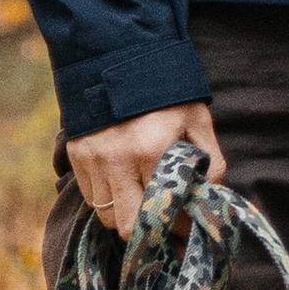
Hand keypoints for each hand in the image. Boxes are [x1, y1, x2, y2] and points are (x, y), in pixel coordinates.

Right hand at [66, 101, 223, 238]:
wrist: (119, 58)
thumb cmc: (166, 92)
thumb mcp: (197, 119)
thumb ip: (211, 159)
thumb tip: (212, 195)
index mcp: (152, 150)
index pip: (162, 211)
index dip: (176, 228)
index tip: (186, 231)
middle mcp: (118, 159)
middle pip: (127, 225)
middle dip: (147, 231)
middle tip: (162, 222)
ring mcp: (93, 159)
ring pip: (105, 215)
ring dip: (125, 215)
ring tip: (142, 200)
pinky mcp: (76, 156)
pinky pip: (90, 197)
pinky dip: (107, 199)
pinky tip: (123, 184)